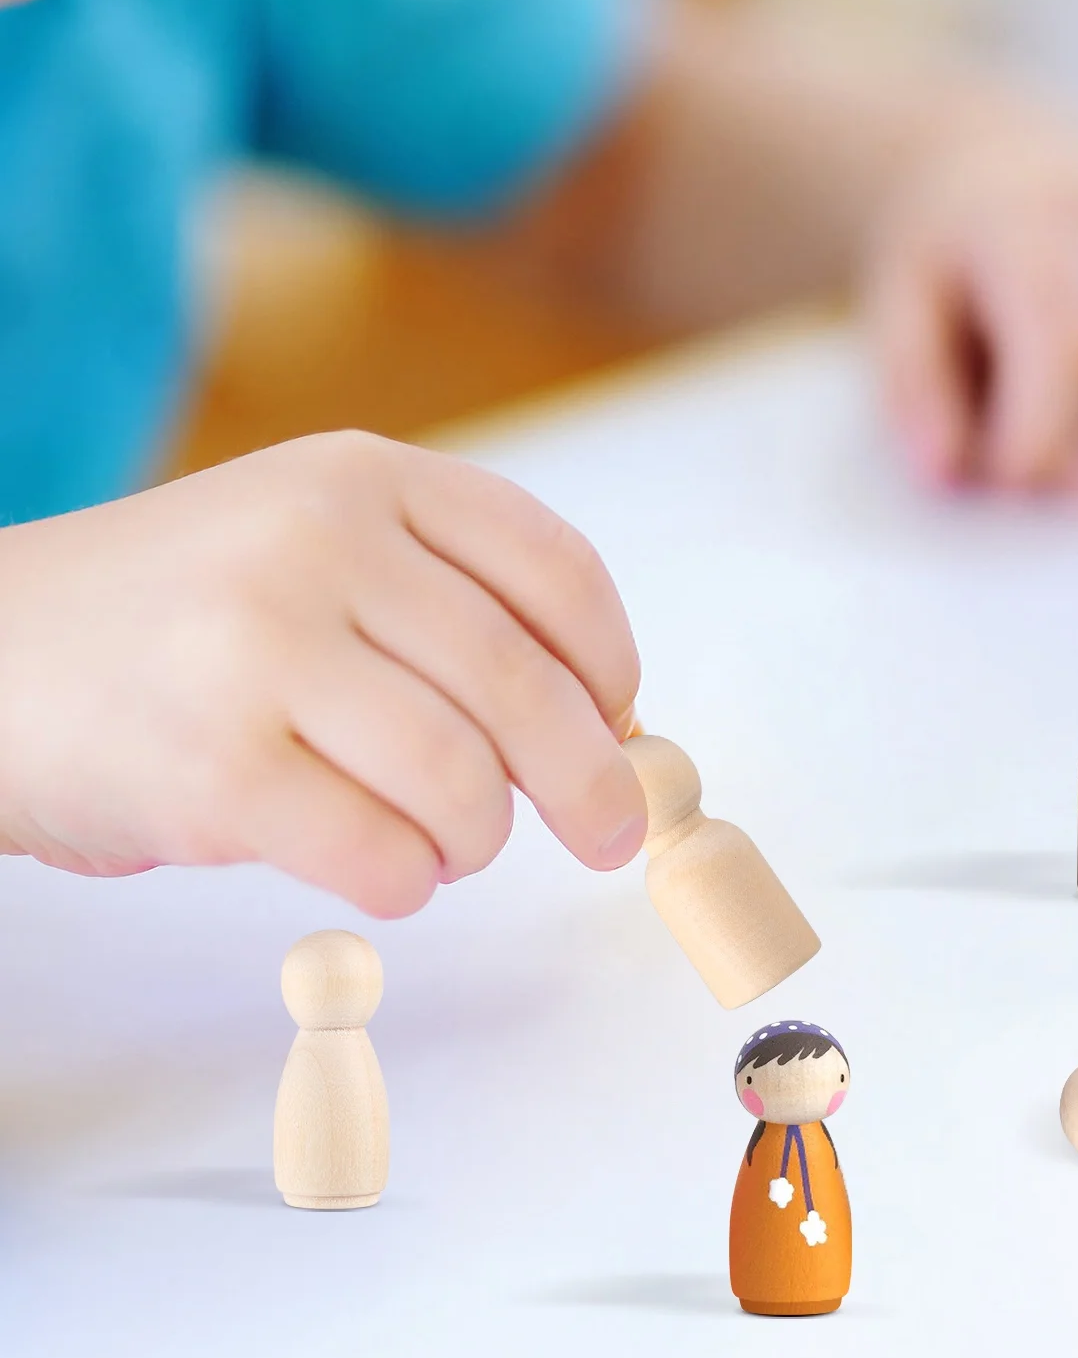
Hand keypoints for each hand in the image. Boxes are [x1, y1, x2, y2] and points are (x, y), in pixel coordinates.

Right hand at [0, 432, 645, 916]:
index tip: (621, 722)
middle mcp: (319, 543)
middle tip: (609, 833)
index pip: (553, 569)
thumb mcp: (309, 545)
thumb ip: (442, 603)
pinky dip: (406, 880)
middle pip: (524, 686)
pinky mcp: (214, 768)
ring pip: (463, 781)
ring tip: (445, 844)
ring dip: (478, 838)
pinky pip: (383, 853)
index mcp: (363, 478)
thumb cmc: (176, 622)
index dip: (612, 663)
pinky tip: (382, 868)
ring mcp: (261, 649)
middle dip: (590, 782)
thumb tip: (597, 725)